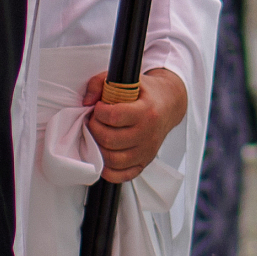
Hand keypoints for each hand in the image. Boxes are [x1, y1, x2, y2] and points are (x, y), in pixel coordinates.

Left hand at [81, 67, 188, 182]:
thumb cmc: (145, 93)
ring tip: (98, 135)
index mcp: (146, 111)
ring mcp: (146, 151)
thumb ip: (101, 83)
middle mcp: (148, 134)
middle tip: (96, 120)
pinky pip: (123, 175)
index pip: (113, 116)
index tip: (99, 106)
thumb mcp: (126, 80)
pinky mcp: (144, 162)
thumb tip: (87, 101)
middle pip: (109, 139)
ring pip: (113, 159)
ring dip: (98, 147)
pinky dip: (109, 171)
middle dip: (94, 128)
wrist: (169, 105)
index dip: (99, 111)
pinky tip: (103, 157)